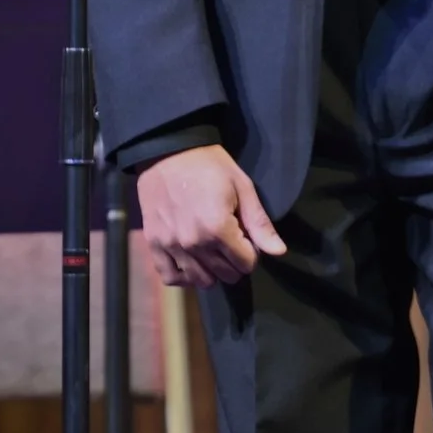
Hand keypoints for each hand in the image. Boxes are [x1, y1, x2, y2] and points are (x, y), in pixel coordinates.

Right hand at [135, 145, 286, 287]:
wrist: (167, 151)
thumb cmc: (209, 165)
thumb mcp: (242, 186)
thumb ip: (259, 223)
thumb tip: (279, 252)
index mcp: (218, 228)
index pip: (246, 263)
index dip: (251, 251)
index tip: (244, 235)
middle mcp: (194, 243)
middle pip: (226, 275)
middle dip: (234, 262)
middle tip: (230, 241)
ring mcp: (171, 246)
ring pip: (201, 281)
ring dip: (212, 271)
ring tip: (211, 250)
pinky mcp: (154, 244)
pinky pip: (170, 277)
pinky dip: (183, 275)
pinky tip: (190, 262)